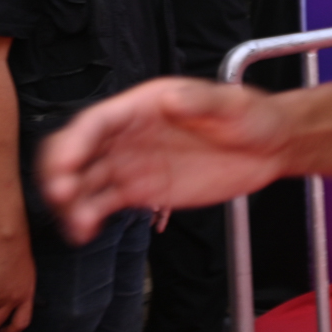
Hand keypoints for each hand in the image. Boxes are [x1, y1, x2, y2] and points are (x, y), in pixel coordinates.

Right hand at [40, 77, 290, 244]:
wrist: (270, 146)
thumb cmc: (251, 116)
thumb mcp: (232, 105)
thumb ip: (201, 103)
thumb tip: (171, 99)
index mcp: (145, 106)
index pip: (97, 121)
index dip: (76, 141)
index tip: (67, 164)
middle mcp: (129, 133)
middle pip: (79, 150)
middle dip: (60, 171)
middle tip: (61, 195)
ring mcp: (132, 163)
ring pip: (84, 181)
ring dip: (71, 202)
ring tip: (78, 225)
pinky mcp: (141, 190)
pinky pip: (103, 203)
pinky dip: (88, 217)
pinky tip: (84, 231)